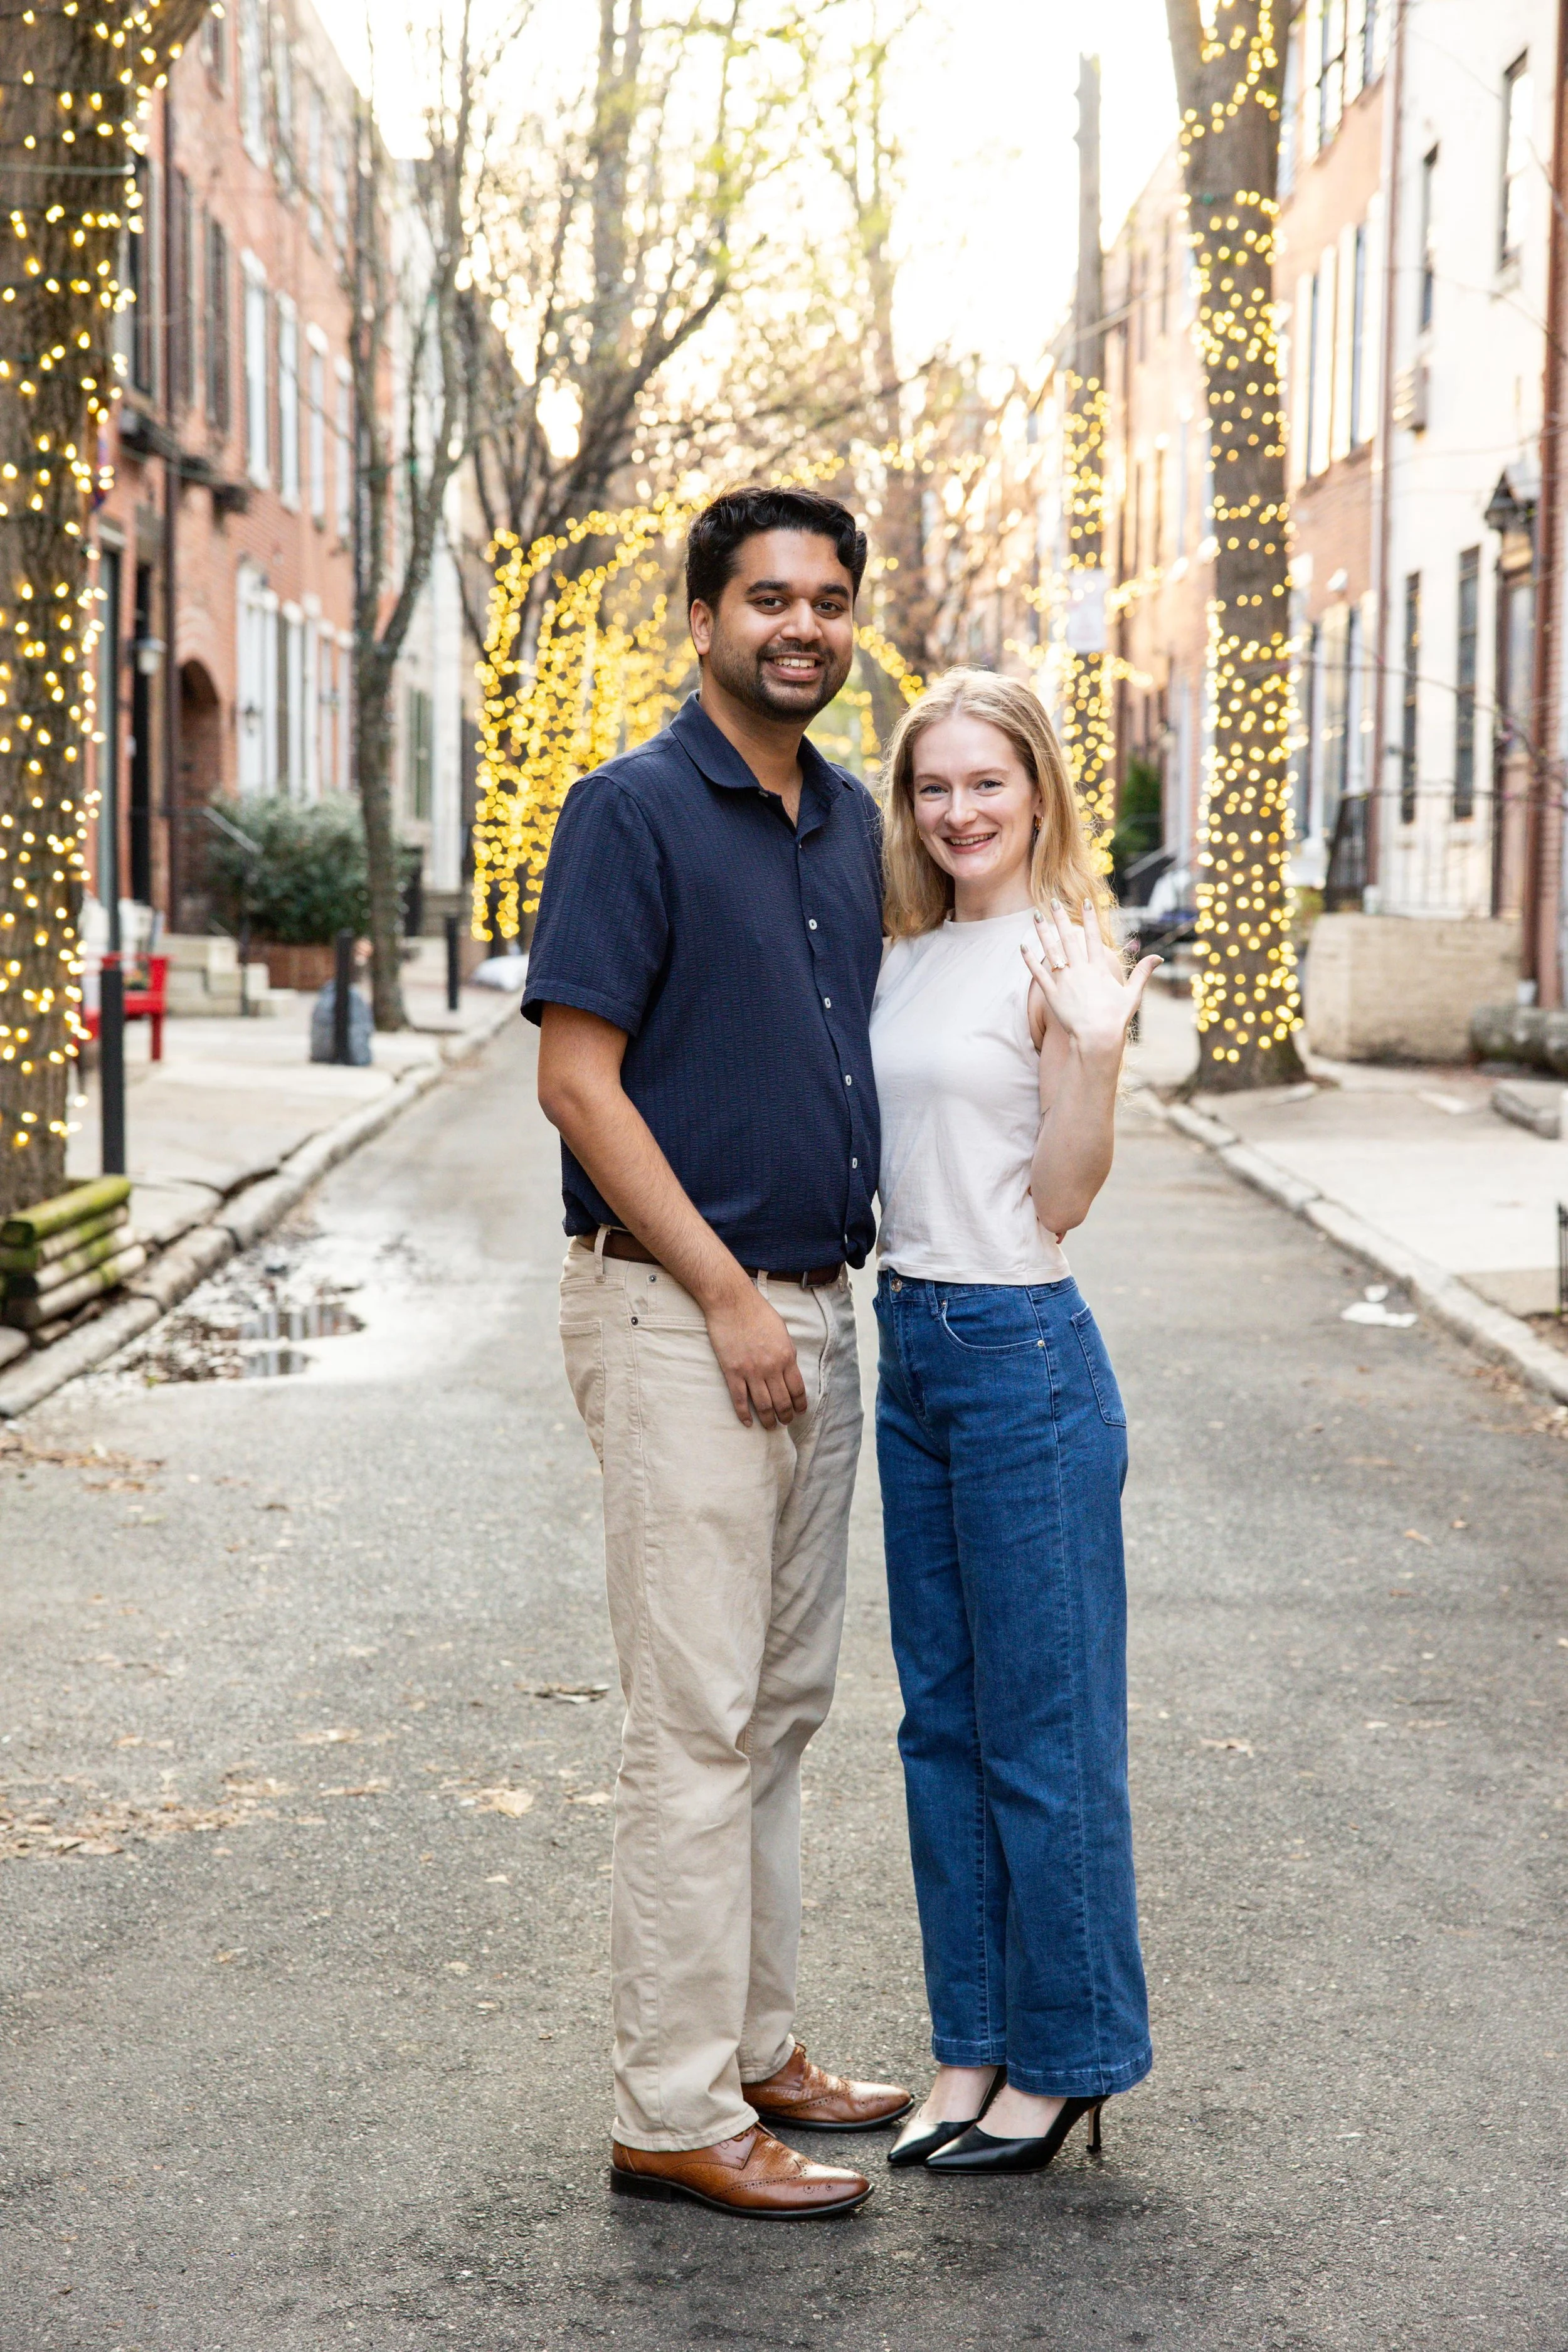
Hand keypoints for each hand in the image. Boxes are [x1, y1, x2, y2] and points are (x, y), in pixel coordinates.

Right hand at [703, 1277, 808, 1430]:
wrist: (732, 1302)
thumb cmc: (758, 1312)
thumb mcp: (782, 1332)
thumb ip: (787, 1353)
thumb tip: (789, 1370)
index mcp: (786, 1357)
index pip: (797, 1390)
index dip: (799, 1405)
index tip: (799, 1412)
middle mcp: (771, 1368)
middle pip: (782, 1401)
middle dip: (785, 1416)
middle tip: (784, 1423)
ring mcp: (751, 1371)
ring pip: (763, 1405)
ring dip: (768, 1420)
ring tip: (770, 1427)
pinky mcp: (732, 1372)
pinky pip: (739, 1400)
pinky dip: (744, 1414)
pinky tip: (748, 1422)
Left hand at [1022, 899, 1159, 1060]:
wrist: (1097, 1038)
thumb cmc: (1116, 1018)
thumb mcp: (1132, 994)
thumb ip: (1142, 973)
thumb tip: (1158, 957)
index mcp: (1099, 968)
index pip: (1094, 938)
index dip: (1090, 919)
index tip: (1086, 901)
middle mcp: (1081, 970)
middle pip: (1069, 939)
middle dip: (1061, 918)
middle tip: (1053, 901)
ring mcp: (1065, 981)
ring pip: (1051, 951)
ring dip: (1043, 932)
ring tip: (1035, 916)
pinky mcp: (1052, 994)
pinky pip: (1038, 973)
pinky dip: (1030, 960)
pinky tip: (1023, 946)